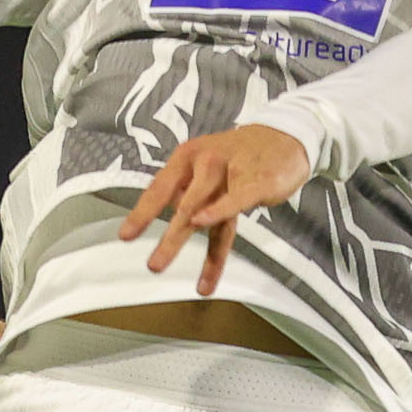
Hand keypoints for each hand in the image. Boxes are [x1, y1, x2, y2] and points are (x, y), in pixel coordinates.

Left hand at [116, 124, 314, 294]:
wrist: (284, 135)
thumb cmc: (240, 155)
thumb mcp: (205, 162)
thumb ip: (188, 189)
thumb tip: (167, 213)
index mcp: (187, 158)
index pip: (159, 189)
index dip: (142, 214)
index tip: (127, 236)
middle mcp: (205, 163)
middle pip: (183, 206)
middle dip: (170, 239)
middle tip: (155, 265)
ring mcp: (231, 172)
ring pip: (209, 213)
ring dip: (197, 246)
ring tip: (192, 275)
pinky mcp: (257, 182)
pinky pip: (235, 202)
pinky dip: (218, 213)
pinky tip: (206, 226)